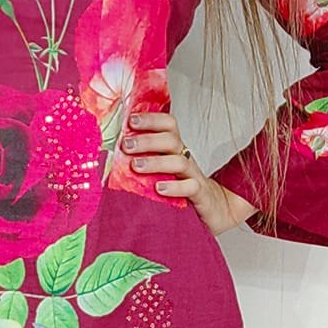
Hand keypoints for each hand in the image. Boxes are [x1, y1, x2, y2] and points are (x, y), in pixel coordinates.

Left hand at [121, 110, 257, 235]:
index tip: (130, 120)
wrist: (215, 208)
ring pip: (179, 162)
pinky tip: (159, 189)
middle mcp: (184, 158)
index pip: (167, 125)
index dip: (151, 119)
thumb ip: (144, 159)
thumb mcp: (162, 170)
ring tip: (136, 166)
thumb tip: (112, 152)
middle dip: (147, 140)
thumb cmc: (180, 189)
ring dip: (155, 162)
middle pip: (171, 140)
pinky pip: (191, 187)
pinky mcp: (200, 195)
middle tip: (126, 145)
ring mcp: (193, 176)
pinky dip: (175, 187)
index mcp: (174, 150)